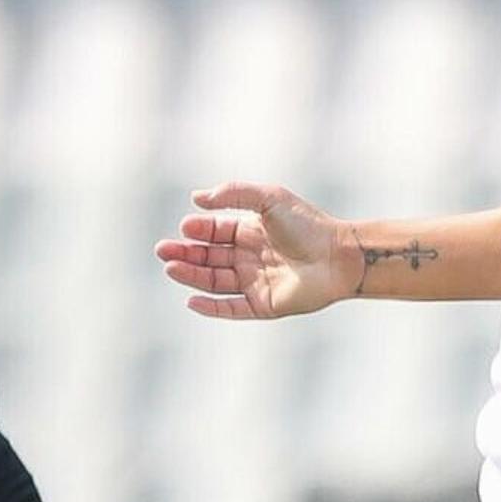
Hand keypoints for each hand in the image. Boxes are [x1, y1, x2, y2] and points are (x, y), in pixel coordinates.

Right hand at [155, 182, 358, 319]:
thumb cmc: (307, 224)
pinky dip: (211, 306)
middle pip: (210, 257)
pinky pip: (231, 308)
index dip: (198, 229)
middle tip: (162, 251)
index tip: (185, 227)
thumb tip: (196, 199)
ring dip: (191, 275)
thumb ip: (232, 193)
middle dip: (185, 254)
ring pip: (215, 281)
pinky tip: (191, 300)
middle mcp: (251, 257)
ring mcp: (256, 282)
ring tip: (170, 267)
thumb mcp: (268, 198)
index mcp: (253, 231)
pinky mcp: (264, 305)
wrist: (338, 256)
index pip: (216, 231)